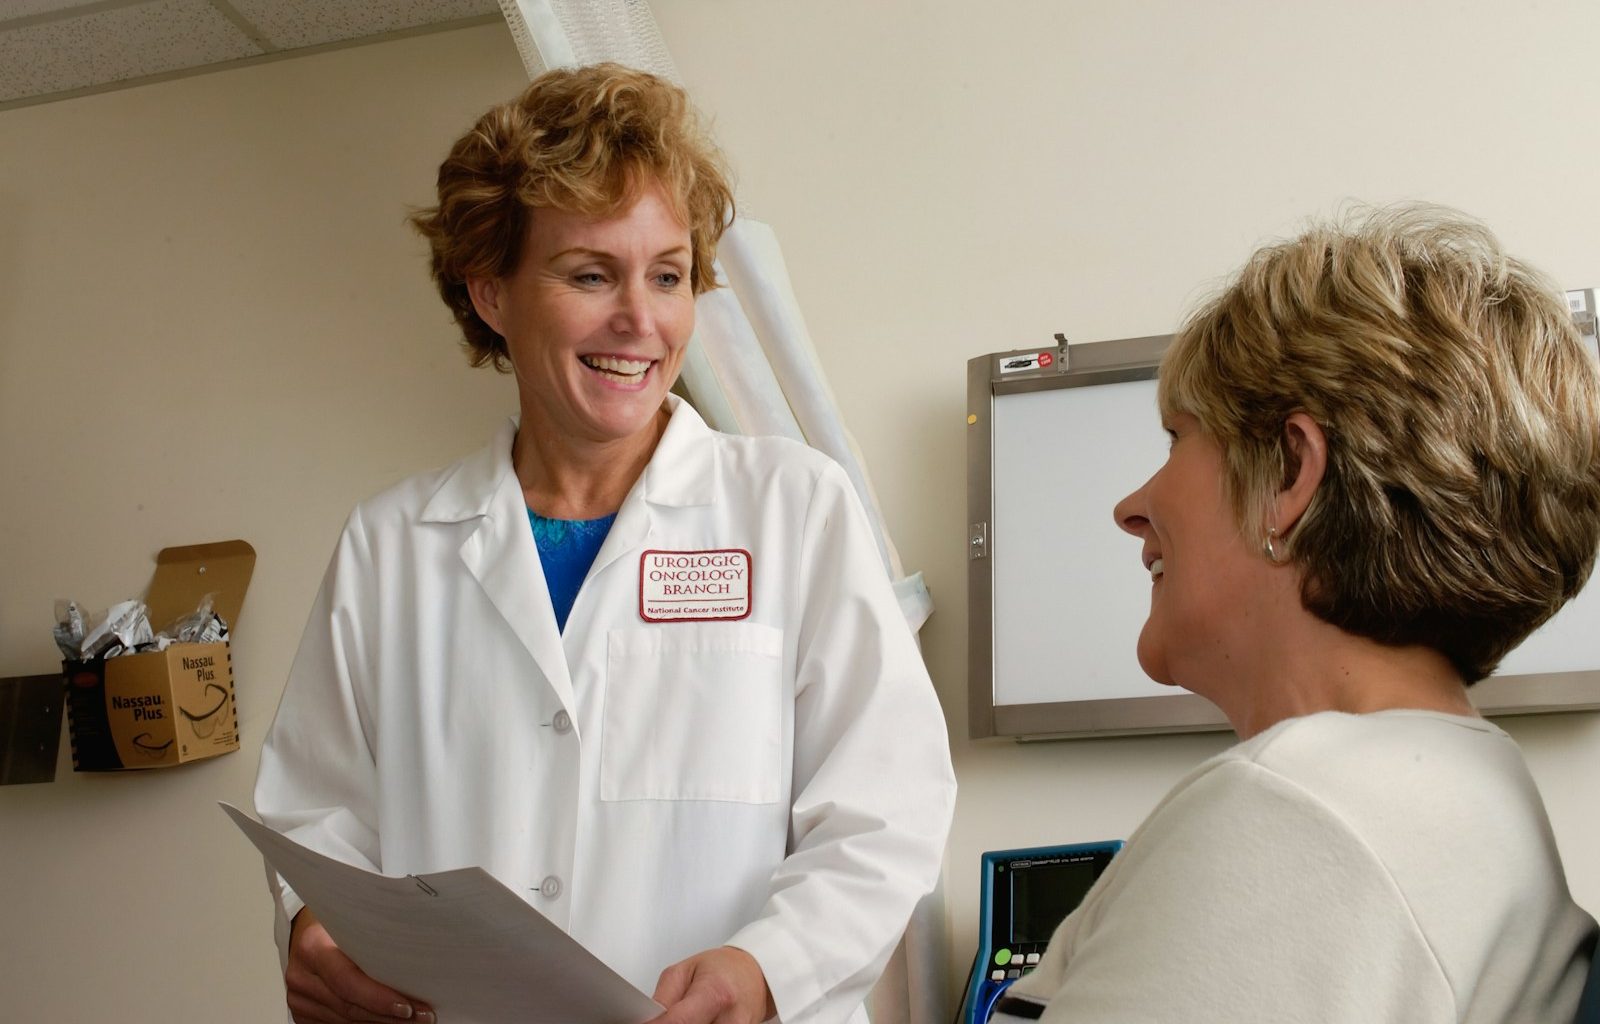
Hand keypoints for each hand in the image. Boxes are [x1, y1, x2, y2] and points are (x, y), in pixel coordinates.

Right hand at [285, 908, 435, 1023]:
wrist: (301, 930)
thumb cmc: (333, 921)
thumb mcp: (351, 919)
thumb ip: (372, 938)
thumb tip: (415, 959)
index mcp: (312, 947)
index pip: (348, 981)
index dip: (379, 998)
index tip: (409, 1007)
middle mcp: (301, 976)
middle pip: (349, 1006)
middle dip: (388, 1015)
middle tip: (421, 1016)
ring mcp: (299, 998)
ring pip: (344, 1020)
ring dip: (380, 1022)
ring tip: (411, 1020)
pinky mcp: (302, 1012)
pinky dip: (364, 1023)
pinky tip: (386, 1020)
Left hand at [650, 946, 775, 1023]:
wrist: (756, 976)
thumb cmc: (724, 969)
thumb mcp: (684, 970)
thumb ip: (663, 997)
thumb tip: (647, 1020)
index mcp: (716, 993)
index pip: (678, 1022)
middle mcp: (731, 1020)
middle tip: (666, 1016)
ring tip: (688, 1016)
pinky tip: (698, 1021)